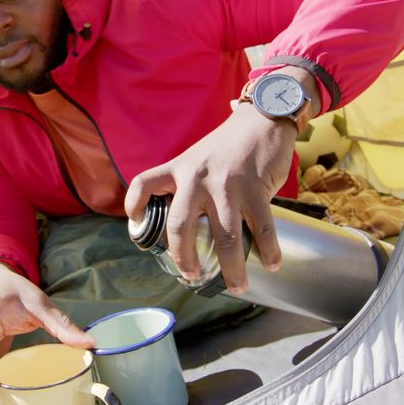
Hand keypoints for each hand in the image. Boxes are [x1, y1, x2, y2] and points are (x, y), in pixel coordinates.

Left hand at [124, 103, 296, 294]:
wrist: (262, 119)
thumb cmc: (229, 143)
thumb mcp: (197, 157)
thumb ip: (188, 184)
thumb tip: (190, 224)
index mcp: (180, 168)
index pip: (143, 184)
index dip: (133, 206)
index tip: (135, 225)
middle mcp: (197, 178)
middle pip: (180, 228)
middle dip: (185, 260)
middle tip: (191, 276)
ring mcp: (227, 185)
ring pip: (225, 239)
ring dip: (232, 269)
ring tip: (237, 286)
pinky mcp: (256, 189)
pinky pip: (262, 229)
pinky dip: (268, 251)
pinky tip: (271, 264)